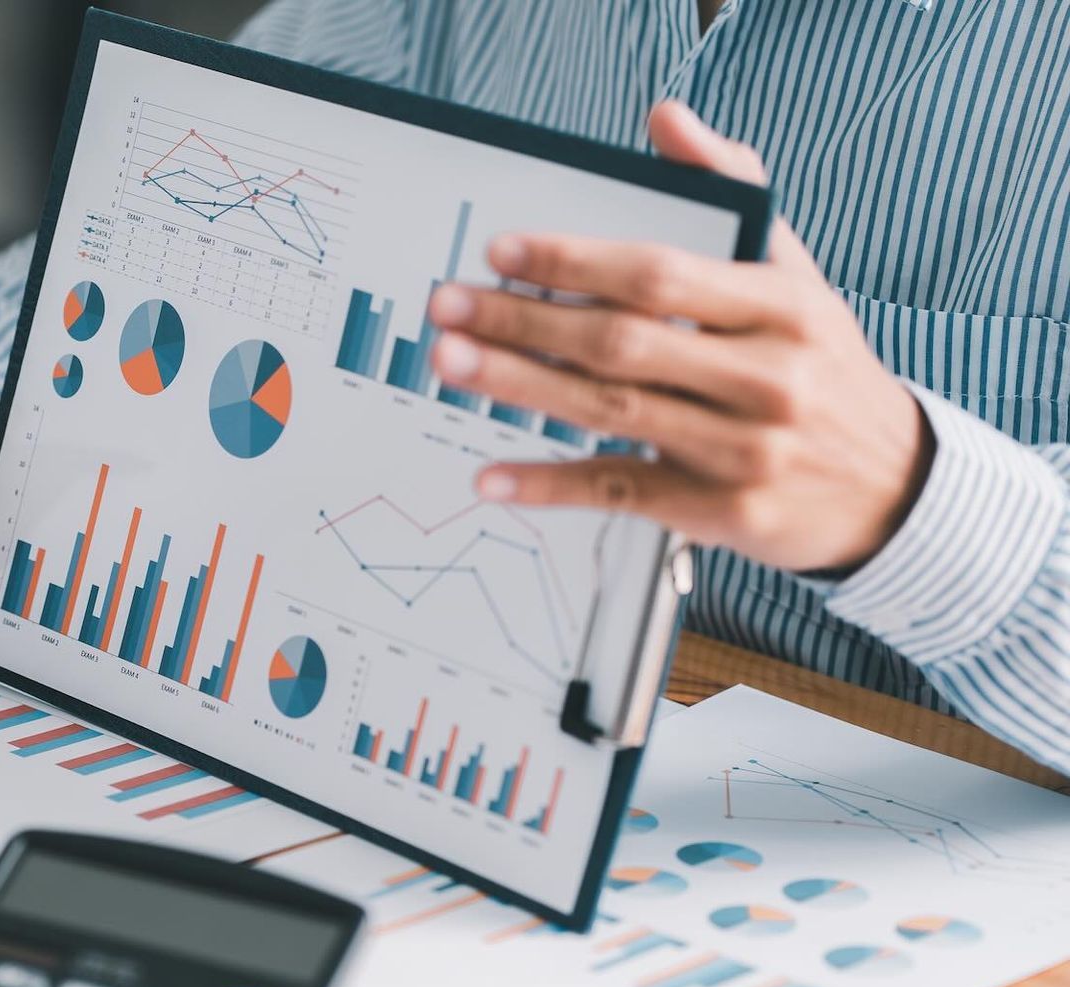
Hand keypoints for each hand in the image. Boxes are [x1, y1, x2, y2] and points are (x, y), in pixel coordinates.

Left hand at [430, 101, 932, 573]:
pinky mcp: (720, 512)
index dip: (576, 262)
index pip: (661, 275)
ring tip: (452, 362)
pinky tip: (491, 473)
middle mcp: (768, 378)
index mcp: (784, 308)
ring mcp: (744, 451)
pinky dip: (549, 484)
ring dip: (520, 386)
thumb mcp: (795, 274)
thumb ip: (729, 191)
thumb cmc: (821, 366)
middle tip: (448, 304)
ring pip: (612, 412)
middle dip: (524, 321)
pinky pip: (619, 491)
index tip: (503, 251)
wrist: (893, 487)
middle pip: (622, 344)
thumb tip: (666, 120)